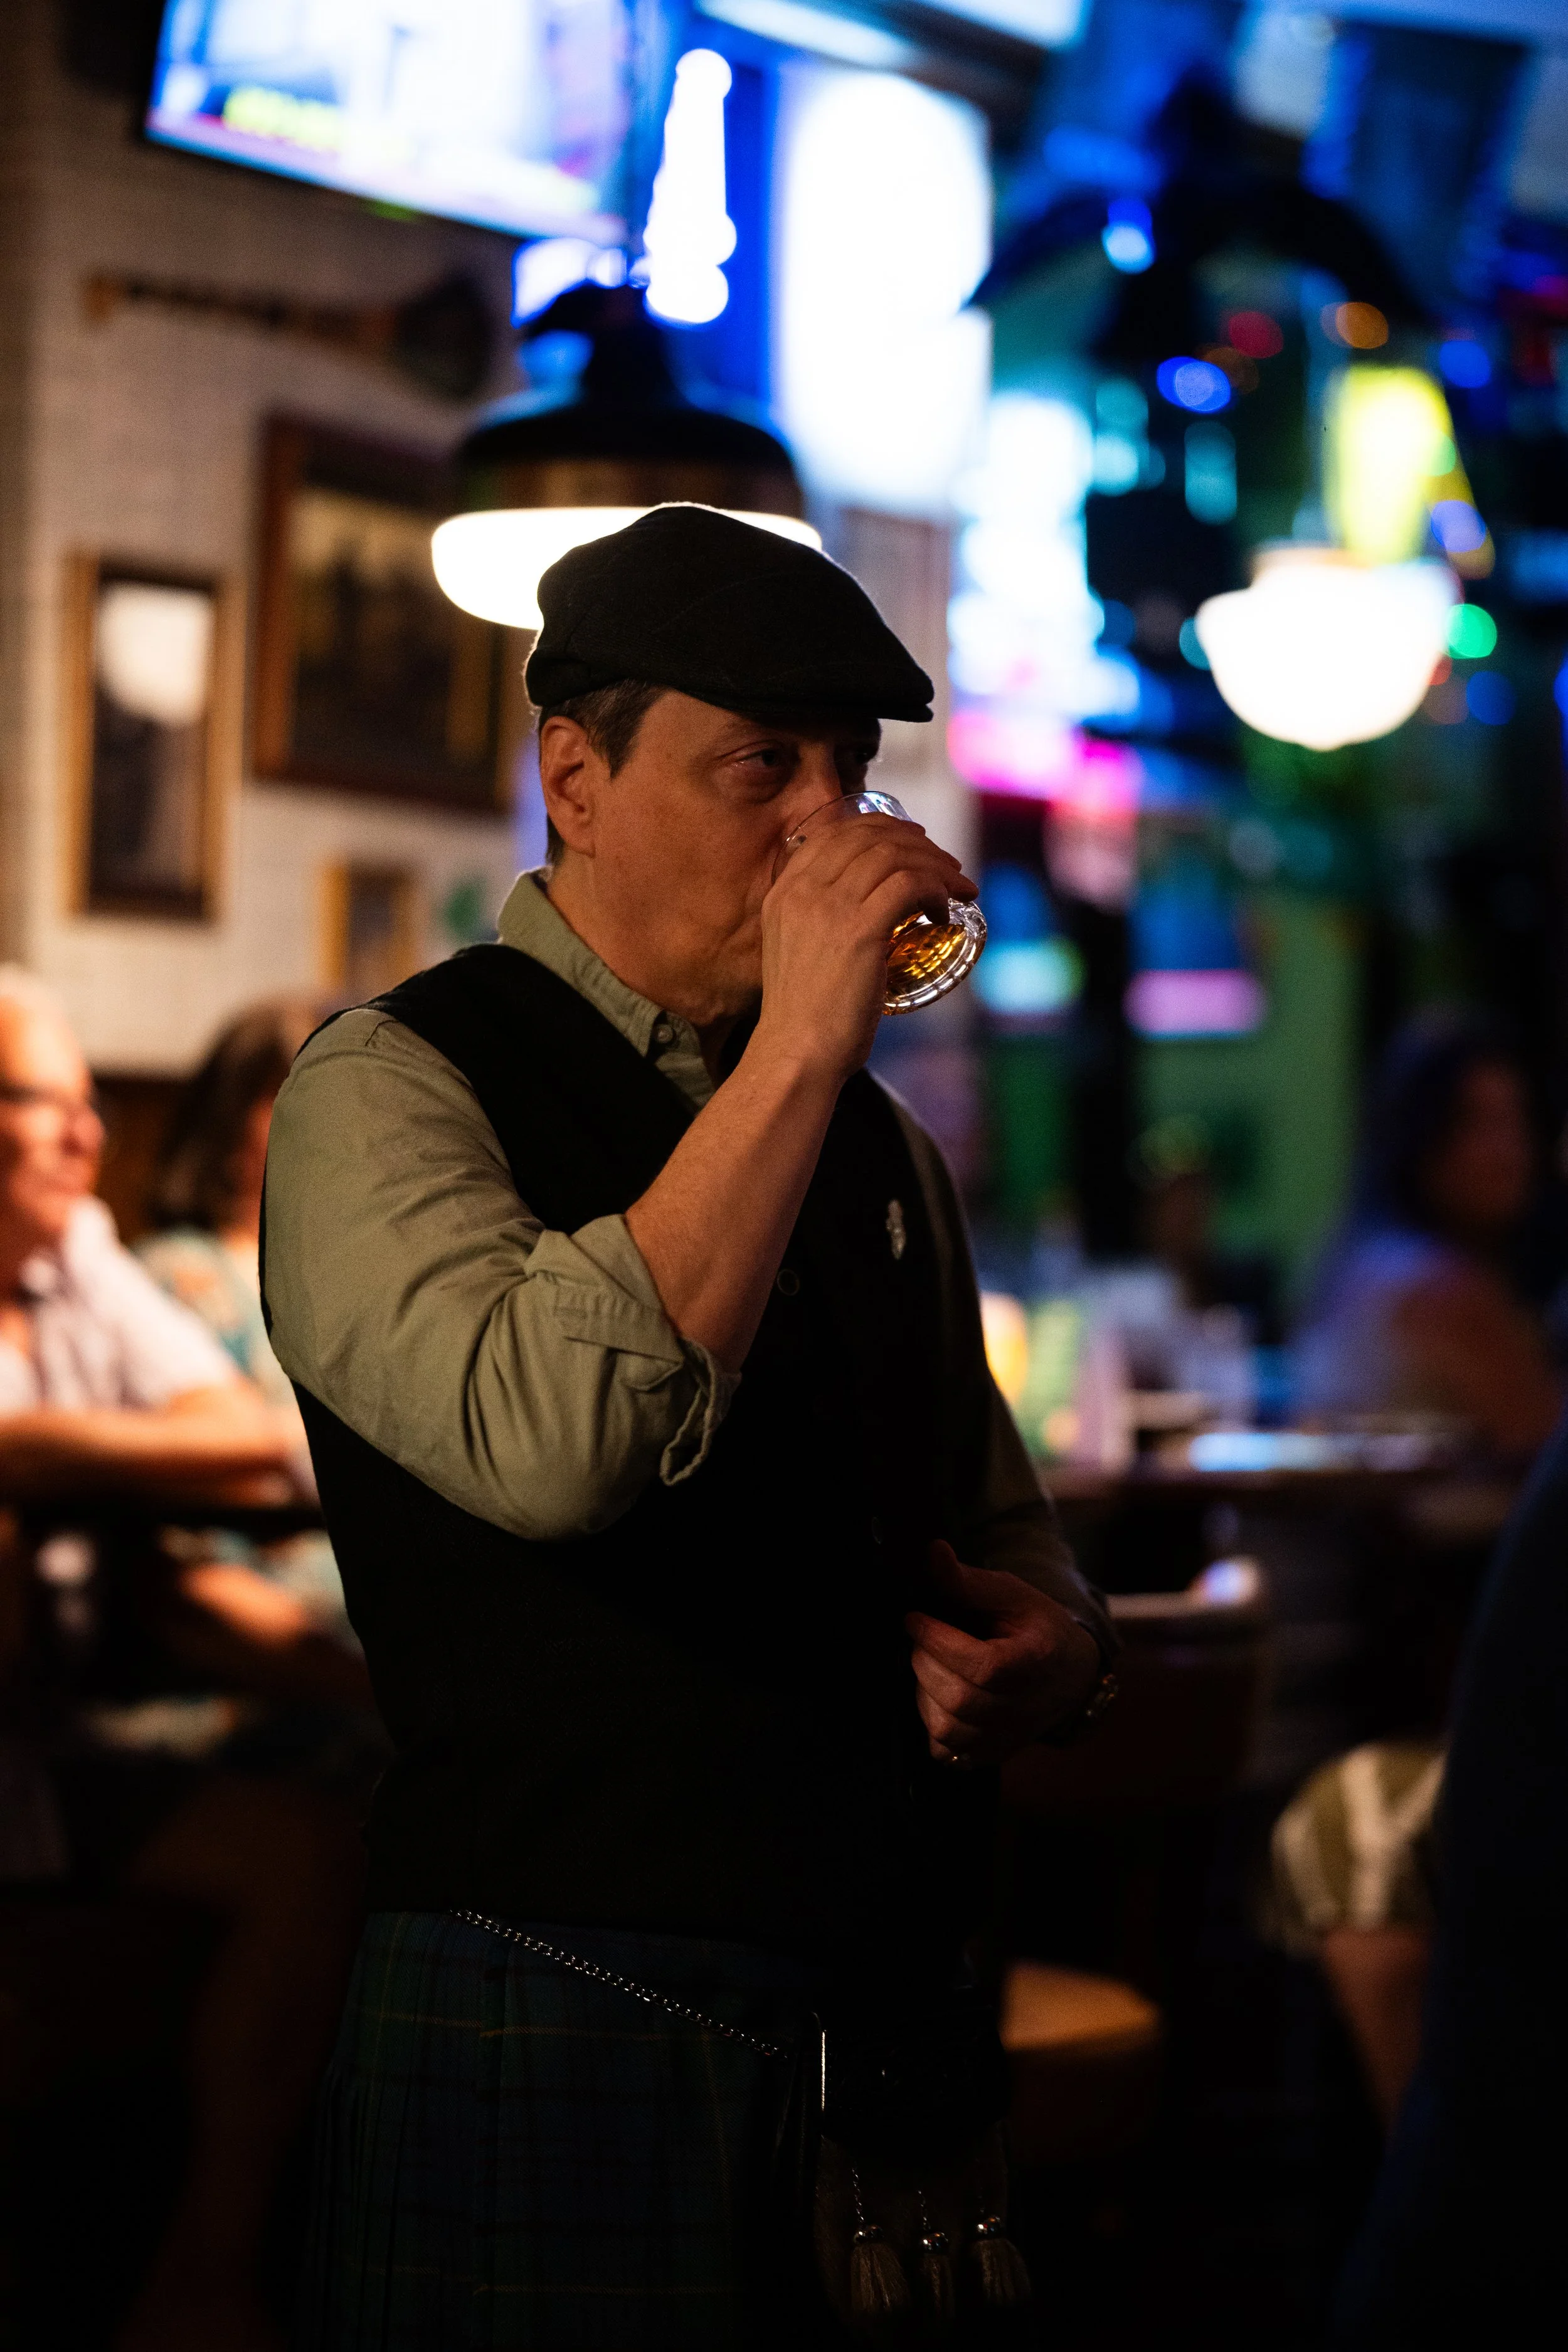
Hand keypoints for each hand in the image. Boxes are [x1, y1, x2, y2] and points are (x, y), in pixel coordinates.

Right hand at [755, 815, 975, 1083]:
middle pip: (871, 836)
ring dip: (937, 866)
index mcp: (785, 891)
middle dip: (919, 844)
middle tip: (947, 866)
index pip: (838, 832)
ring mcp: (830, 907)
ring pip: (896, 855)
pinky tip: (945, 912)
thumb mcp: (800, 952)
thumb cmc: (806, 1017)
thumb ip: (821, 922)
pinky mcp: (859, 930)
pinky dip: (937, 890)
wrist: (795, 1054)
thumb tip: (870, 911)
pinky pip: (910, 884)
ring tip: (958, 888)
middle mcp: (804, 890)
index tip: (915, 843)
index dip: (884, 827)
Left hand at [905, 1540, 1101, 1766]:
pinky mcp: (992, 1756)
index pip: (983, 1665)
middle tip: (922, 1637)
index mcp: (1038, 1662)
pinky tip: (937, 1694)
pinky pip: (946, 1752)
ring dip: (924, 1691)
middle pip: (960, 1698)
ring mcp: (1009, 1738)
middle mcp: (1027, 1708)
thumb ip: (970, 1580)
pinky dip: (931, 1723)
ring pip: (948, 1729)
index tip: (915, 1618)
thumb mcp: (1012, 1595)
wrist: (1070, 1675)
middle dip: (925, 1661)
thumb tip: (934, 1552)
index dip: (939, 1642)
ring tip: (930, 1664)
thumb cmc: (1037, 1629)